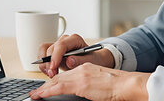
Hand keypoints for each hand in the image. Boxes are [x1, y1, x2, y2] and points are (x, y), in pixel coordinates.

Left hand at [29, 63, 149, 100]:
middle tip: (37, 92)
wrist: (127, 84)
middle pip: (59, 77)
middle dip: (46, 85)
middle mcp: (82, 68)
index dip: (54, 81)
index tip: (47, 87)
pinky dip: (48, 91)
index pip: (66, 74)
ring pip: (57, 81)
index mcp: (87, 67)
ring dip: (44, 89)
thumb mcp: (101, 82)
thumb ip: (90, 84)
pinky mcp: (81, 84)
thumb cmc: (119, 86)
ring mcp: (81, 75)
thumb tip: (85, 91)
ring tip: (36, 95)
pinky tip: (41, 95)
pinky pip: (59, 87)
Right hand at [37, 34, 114, 77]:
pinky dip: (43, 64)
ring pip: (44, 50)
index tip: (53, 67)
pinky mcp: (53, 52)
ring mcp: (58, 46)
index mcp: (75, 39)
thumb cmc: (93, 59)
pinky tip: (49, 72)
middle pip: (50, 49)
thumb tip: (69, 60)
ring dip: (44, 64)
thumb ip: (80, 60)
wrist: (93, 60)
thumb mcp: (90, 61)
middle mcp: (65, 40)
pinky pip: (42, 55)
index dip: (55, 56)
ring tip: (51, 74)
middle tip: (53, 75)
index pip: (61, 45)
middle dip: (49, 63)